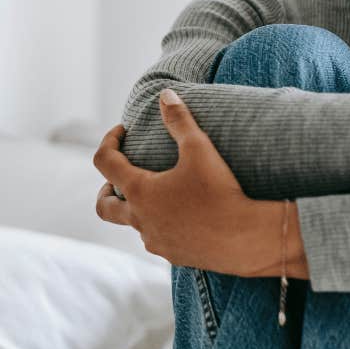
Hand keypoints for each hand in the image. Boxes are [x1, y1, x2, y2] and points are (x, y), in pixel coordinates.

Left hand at [93, 88, 256, 272]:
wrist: (245, 238)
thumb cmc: (219, 191)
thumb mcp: (200, 148)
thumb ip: (179, 119)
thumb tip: (165, 94)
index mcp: (140, 191)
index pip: (105, 162)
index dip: (109, 141)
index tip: (123, 131)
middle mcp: (140, 219)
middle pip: (104, 206)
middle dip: (107, 188)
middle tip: (120, 176)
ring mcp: (155, 240)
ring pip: (134, 223)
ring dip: (139, 207)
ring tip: (161, 193)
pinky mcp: (174, 255)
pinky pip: (158, 238)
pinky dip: (161, 224)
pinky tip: (183, 215)